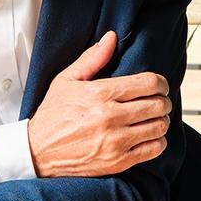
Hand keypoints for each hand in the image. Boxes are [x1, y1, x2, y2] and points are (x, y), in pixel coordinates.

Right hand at [28, 31, 171, 177]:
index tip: (160, 86)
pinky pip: (153, 149)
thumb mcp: (66, 80)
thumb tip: (111, 38)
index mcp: (100, 94)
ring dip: (161, 120)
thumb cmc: (53, 114)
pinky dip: (158, 141)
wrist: (37, 152)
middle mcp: (110, 117)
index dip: (161, 83)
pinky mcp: (118, 162)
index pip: (149, 83)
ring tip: (154, 118)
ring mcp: (115, 142)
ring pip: (159, 126)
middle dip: (163, 101)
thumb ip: (92, 59)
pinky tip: (149, 136)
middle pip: (158, 105)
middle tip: (159, 101)